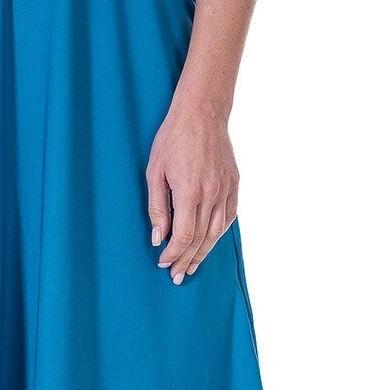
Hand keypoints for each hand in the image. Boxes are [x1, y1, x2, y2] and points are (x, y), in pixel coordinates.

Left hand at [146, 100, 238, 283]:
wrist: (202, 114)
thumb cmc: (173, 139)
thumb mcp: (155, 172)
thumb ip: (157, 207)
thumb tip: (158, 237)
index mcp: (190, 192)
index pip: (184, 235)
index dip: (174, 253)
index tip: (163, 262)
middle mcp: (212, 194)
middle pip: (201, 239)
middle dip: (187, 260)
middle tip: (177, 275)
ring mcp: (226, 190)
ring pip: (217, 232)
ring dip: (204, 252)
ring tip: (192, 266)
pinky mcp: (234, 185)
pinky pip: (229, 217)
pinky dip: (219, 234)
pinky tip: (209, 243)